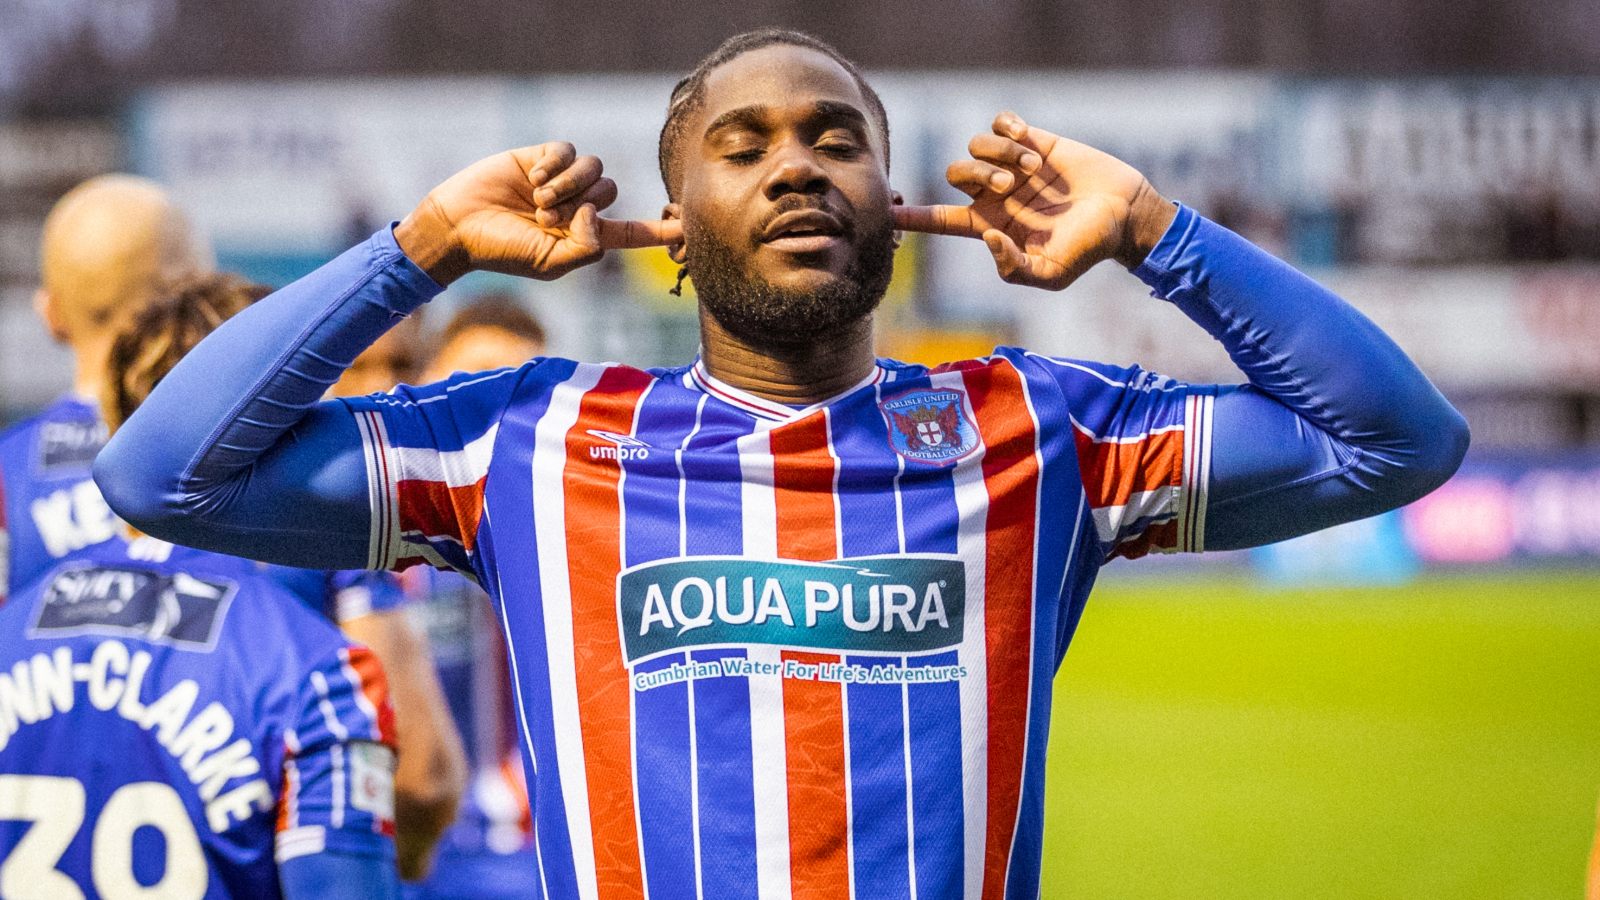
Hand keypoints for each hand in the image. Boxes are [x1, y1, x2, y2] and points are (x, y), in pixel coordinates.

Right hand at [395, 143, 681, 284]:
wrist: (458, 225)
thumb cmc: (501, 251)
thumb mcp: (548, 263)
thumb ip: (584, 249)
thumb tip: (598, 217)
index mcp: (585, 237)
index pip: (632, 232)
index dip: (660, 230)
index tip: (688, 227)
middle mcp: (578, 207)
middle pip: (609, 191)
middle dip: (580, 202)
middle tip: (546, 216)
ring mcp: (561, 181)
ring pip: (593, 169)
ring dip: (567, 184)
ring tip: (537, 199)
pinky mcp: (542, 157)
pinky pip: (567, 150)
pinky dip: (553, 165)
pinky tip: (530, 179)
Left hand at [892, 112, 1174, 289]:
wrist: (1124, 212)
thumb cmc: (1088, 249)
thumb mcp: (1050, 274)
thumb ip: (1013, 267)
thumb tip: (987, 237)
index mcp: (990, 225)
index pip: (939, 221)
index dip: (913, 216)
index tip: (886, 212)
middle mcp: (994, 194)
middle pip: (955, 173)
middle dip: (977, 175)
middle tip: (1011, 185)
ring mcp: (1011, 165)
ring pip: (975, 145)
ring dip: (999, 153)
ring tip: (1033, 167)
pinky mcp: (1031, 139)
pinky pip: (999, 121)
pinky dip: (1008, 128)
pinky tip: (1028, 140)